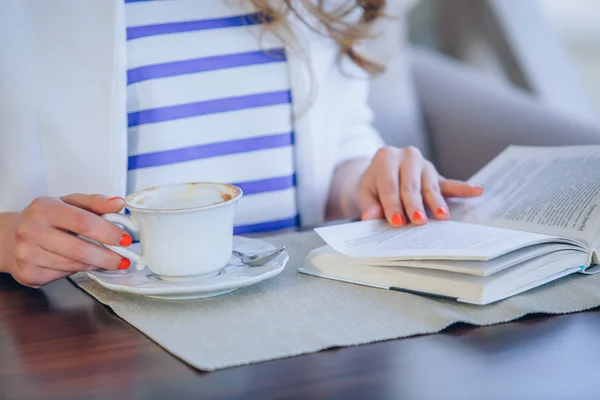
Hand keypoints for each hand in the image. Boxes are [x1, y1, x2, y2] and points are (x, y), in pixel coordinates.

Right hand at [0, 194, 131, 287]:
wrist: (8, 237)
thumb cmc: (45, 218)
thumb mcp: (68, 203)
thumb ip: (94, 202)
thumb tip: (118, 203)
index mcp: (44, 208)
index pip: (83, 222)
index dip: (108, 232)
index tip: (126, 239)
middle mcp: (31, 231)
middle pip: (79, 249)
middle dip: (108, 257)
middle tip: (125, 259)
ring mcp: (27, 254)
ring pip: (74, 265)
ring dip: (96, 264)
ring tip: (108, 261)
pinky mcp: (29, 274)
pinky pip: (64, 275)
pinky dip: (79, 270)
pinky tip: (83, 263)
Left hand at [356, 146, 483, 225]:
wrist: (381, 173)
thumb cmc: (373, 185)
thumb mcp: (364, 192)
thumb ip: (368, 204)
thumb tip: (370, 216)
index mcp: (386, 157)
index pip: (389, 185)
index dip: (392, 205)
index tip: (396, 221)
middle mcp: (407, 156)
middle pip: (411, 185)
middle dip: (415, 205)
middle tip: (418, 221)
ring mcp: (424, 165)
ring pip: (430, 186)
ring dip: (436, 202)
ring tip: (441, 216)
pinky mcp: (436, 175)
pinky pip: (450, 183)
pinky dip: (464, 188)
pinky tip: (478, 191)